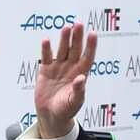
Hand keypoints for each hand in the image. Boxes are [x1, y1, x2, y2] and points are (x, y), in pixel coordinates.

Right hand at [33, 23, 97, 138]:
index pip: (88, 56)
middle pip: (75, 49)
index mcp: (81, 74)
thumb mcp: (75, 102)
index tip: (93, 33)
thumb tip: (81, 78)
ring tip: (66, 28)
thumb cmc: (66, 109)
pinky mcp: (46, 70)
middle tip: (78, 24)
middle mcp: (70, 67)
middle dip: (77, 37)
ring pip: (62, 50)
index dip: (91, 45)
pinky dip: (46, 49)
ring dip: (64, 39)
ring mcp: (58, 67)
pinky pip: (46, 57)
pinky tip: (46, 40)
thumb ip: (78, 90)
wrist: (51, 115)